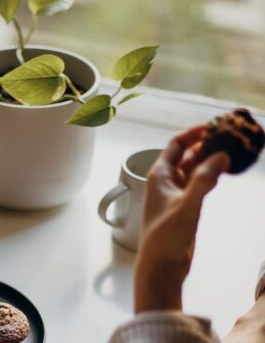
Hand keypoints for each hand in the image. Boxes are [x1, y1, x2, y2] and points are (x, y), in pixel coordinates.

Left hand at [135, 125, 229, 312]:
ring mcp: (174, 192)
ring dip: (209, 158)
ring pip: (193, 168)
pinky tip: (223, 172)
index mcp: (159, 174)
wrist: (161, 265)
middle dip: (205, 143)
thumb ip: (203, 180)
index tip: (214, 125)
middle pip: (186, 153)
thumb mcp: (187, 206)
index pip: (176, 144)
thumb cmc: (166, 236)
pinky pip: (198, 182)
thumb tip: (221, 155)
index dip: (194, 132)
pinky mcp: (183, 205)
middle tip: (228, 136)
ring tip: (231, 149)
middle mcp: (165, 180)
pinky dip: (210, 174)